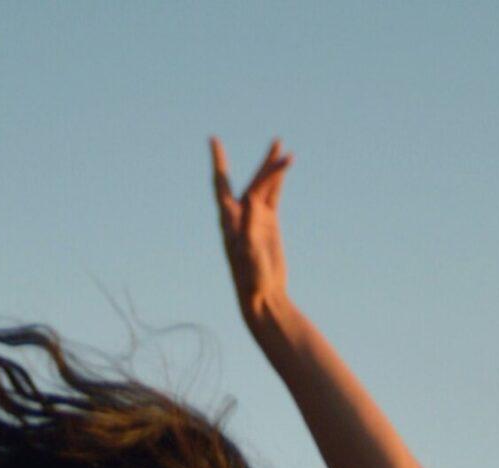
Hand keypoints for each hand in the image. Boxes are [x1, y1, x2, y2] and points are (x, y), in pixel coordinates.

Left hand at [210, 136, 292, 329]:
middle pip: (251, 181)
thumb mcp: (248, 251)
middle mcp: (240, 215)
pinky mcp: (268, 225)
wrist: (262, 296)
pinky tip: (284, 168)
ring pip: (264, 185)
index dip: (218, 162)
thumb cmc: (250, 278)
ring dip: (272, 167)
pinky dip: (278, 182)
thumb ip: (249, 225)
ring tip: (282, 146)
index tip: (214, 140)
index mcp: (229, 219)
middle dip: (263, 163)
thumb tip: (251, 199)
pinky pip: (273, 197)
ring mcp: (255, 218)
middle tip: (276, 142)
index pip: (221, 184)